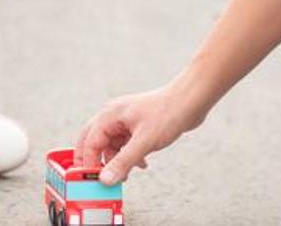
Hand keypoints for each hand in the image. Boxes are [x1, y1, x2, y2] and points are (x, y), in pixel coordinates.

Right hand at [73, 86, 199, 185]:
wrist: (191, 100)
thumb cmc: (168, 113)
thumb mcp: (144, 142)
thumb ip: (123, 161)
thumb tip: (105, 179)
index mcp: (110, 115)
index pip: (90, 142)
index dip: (89, 162)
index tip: (94, 181)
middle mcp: (114, 116)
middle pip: (94, 141)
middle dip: (95, 160)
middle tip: (97, 178)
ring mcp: (126, 120)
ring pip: (111, 144)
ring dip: (116, 160)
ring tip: (127, 175)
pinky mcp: (137, 126)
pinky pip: (125, 144)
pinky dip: (129, 155)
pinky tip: (142, 164)